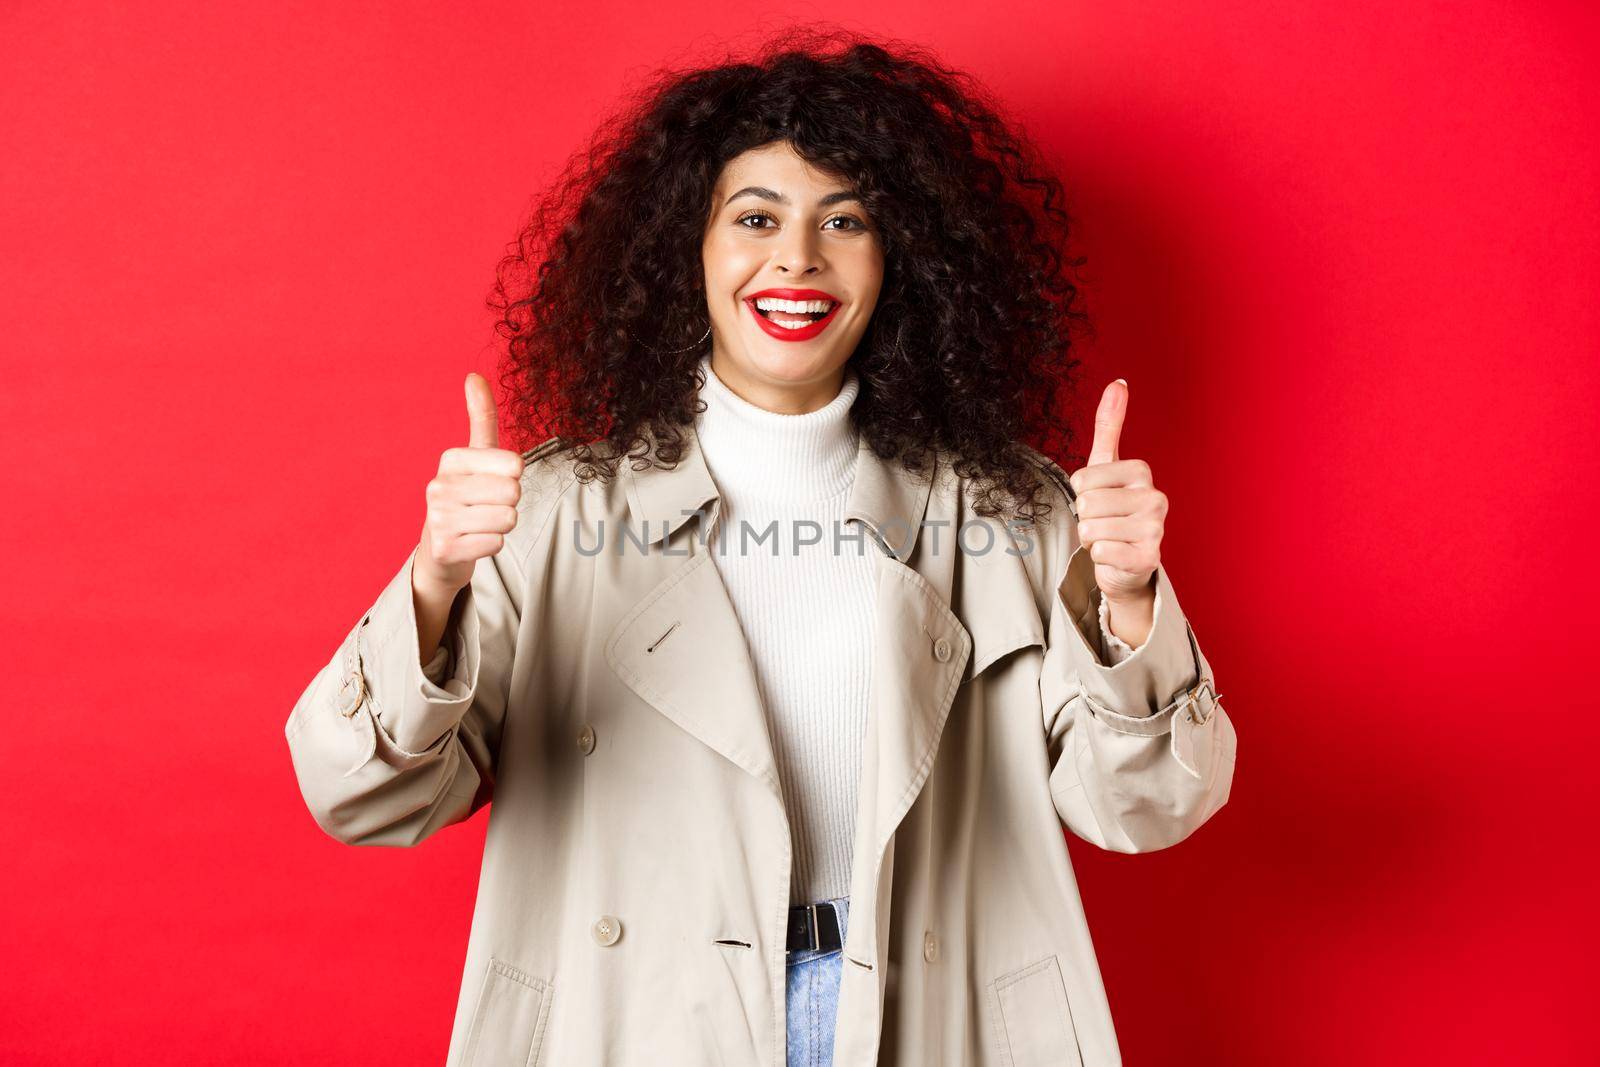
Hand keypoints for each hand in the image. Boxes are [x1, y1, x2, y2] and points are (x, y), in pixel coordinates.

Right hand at [415, 373, 524, 595]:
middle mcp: (439, 486)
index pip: (514, 464)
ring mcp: (438, 519)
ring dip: (502, 525)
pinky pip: (496, 543)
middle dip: (509, 503)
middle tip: (487, 506)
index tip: (491, 482)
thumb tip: (474, 375)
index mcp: (451, 459)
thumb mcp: (476, 455)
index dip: (513, 477)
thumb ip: (481, 416)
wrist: (441, 547)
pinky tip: (472, 541)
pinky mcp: (444, 549)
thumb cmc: (467, 495)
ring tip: (480, 523)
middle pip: (513, 492)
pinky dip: (491, 545)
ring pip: (508, 519)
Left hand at [1067, 379, 1165, 605]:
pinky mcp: (1147, 559)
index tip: (1101, 499)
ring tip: (1109, 538)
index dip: (1081, 493)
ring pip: (1090, 528)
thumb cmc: (1114, 510)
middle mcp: (1155, 498)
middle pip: (1087, 503)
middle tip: (1105, 523)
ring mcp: (1155, 530)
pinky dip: (1099, 557)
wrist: (1126, 562)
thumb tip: (1118, 382)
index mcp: (1142, 472)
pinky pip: (1100, 551)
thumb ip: (1109, 425)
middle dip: (1086, 518)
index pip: (1082, 479)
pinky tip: (1115, 555)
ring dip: (1091, 538)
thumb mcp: (1107, 466)